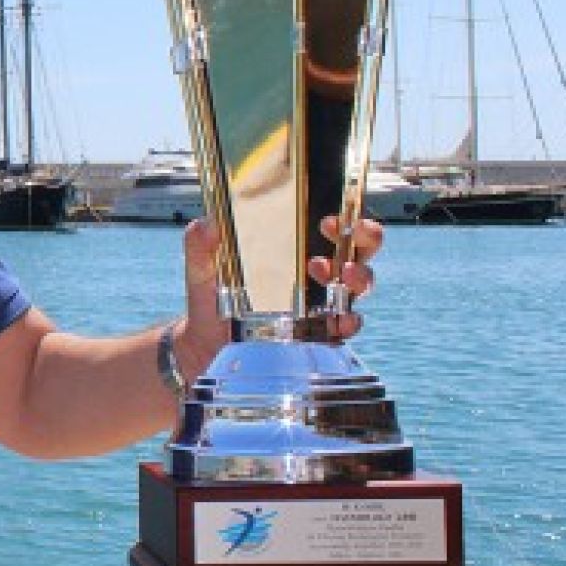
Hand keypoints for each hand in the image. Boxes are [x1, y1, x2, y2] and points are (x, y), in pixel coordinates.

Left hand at [173, 214, 382, 365]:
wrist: (206, 347)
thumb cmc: (212, 301)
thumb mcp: (203, 271)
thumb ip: (200, 247)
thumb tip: (204, 224)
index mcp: (295, 252)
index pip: (333, 228)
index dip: (344, 218)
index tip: (329, 220)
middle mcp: (317, 276)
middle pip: (360, 250)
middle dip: (365, 238)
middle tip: (347, 235)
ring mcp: (323, 305)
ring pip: (360, 285)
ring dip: (359, 277)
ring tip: (341, 273)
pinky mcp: (322, 335)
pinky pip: (347, 327)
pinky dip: (348, 321)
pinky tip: (338, 319)